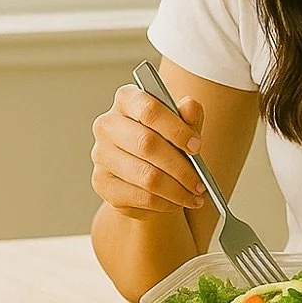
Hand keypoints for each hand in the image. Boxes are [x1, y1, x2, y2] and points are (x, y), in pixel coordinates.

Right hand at [90, 83, 206, 217]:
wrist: (146, 174)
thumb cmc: (166, 141)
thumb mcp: (183, 125)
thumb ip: (189, 114)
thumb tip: (189, 107)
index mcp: (127, 100)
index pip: (150, 110)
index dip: (176, 129)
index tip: (196, 146)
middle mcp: (108, 124)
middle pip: (147, 144)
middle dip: (180, 167)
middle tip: (200, 181)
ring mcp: (101, 155)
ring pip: (145, 175)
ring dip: (177, 190)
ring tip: (195, 195)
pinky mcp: (102, 183)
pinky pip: (140, 196)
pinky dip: (165, 203)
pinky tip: (178, 202)